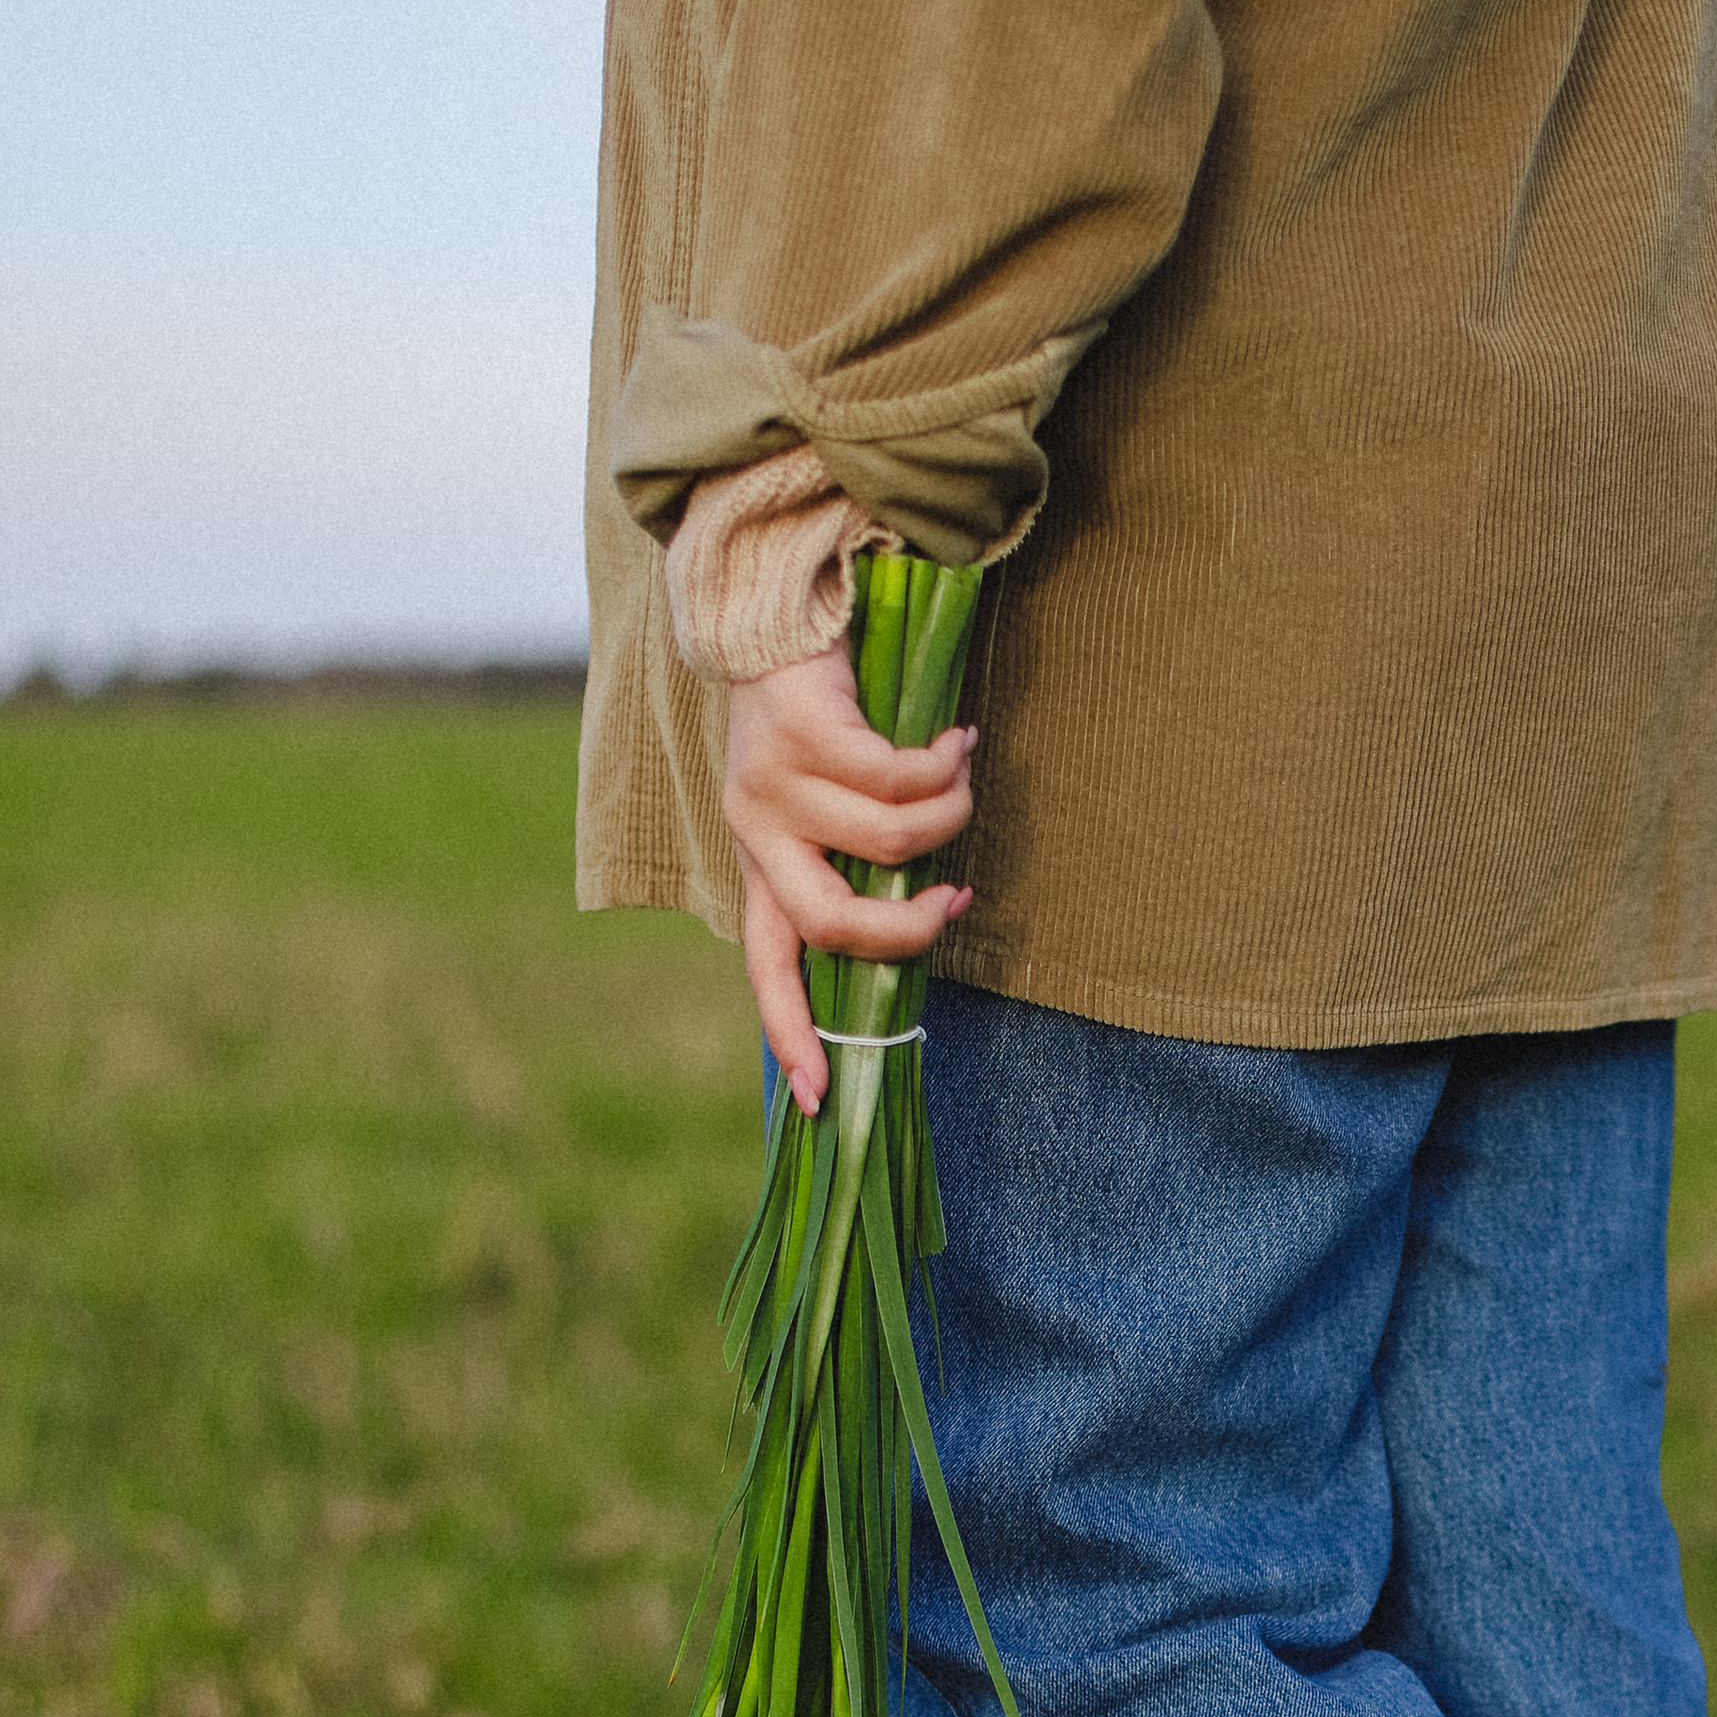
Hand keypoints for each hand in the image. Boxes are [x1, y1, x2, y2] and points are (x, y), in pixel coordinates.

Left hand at [722, 644, 977, 1117]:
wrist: (776, 618)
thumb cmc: (821, 728)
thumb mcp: (829, 811)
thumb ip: (859, 867)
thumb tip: (927, 920)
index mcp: (759, 869)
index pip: (766, 969)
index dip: (793, 1033)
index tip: (820, 1097)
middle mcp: (755, 834)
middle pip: (832, 924)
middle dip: (909, 929)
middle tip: (954, 900)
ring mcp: (772, 784)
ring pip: (885, 843)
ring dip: (947, 817)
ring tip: (960, 779)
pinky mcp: (801, 733)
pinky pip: (897, 777)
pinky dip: (944, 766)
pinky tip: (954, 742)